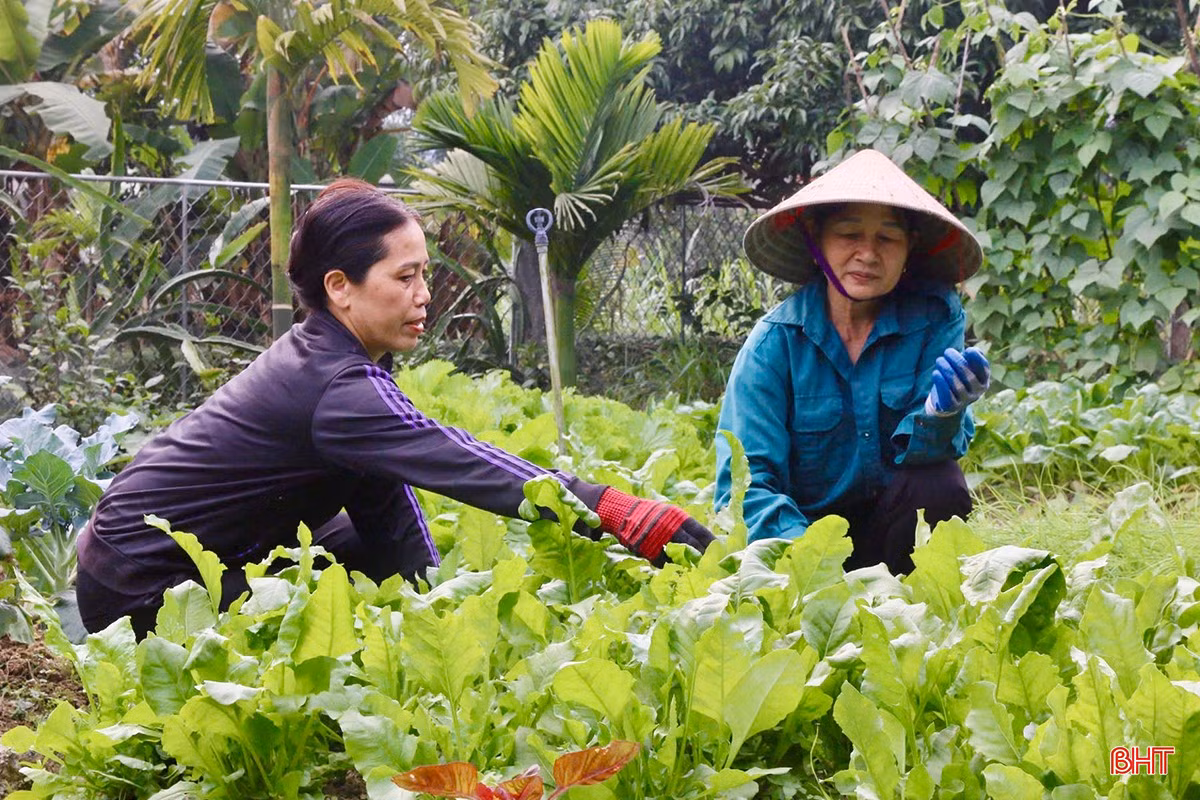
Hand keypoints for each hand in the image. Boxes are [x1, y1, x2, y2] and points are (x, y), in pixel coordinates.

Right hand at [594, 487, 713, 561]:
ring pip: (679, 557)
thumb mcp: (669, 514)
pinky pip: (663, 563)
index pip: (702, 533)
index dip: (712, 545)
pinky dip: (666, 564)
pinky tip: (668, 564)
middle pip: (694, 548)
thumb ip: (683, 526)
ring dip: (685, 564)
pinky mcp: (648, 550)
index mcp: (679, 518)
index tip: (720, 553)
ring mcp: (660, 540)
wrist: (623, 512)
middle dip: (703, 558)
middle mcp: (672, 528)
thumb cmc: (649, 514)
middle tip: (709, 567)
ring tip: (692, 569)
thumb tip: (701, 541)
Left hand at [924, 346, 989, 415]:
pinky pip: (947, 395)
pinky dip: (941, 383)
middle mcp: (977, 392)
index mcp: (983, 380)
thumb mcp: (966, 367)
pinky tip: (936, 373)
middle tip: (947, 352)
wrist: (948, 400)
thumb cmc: (958, 377)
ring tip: (939, 360)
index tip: (968, 350)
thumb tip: (972, 351)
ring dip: (947, 370)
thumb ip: (971, 357)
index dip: (978, 360)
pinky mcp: (952, 406)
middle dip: (957, 362)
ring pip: (958, 386)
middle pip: (969, 377)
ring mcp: (965, 400)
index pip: (984, 370)